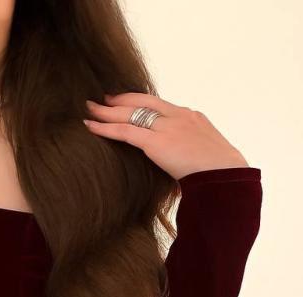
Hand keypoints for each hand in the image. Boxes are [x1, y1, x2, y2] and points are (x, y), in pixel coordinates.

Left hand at [83, 92, 248, 180]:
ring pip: (130, 113)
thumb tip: (183, 169)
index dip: (141, 102)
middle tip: (104, 100)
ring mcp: (167, 126)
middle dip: (121, 100)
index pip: (160, 105)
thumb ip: (192, 154)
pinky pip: (125, 131)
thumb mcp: (207, 156)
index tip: (129, 102)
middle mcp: (178, 116)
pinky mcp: (156, 142)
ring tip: (90, 109)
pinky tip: (91, 126)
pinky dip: (105, 128)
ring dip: (107, 111)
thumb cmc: (222, 174)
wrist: (227, 176)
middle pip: (143, 102)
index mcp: (192, 117)